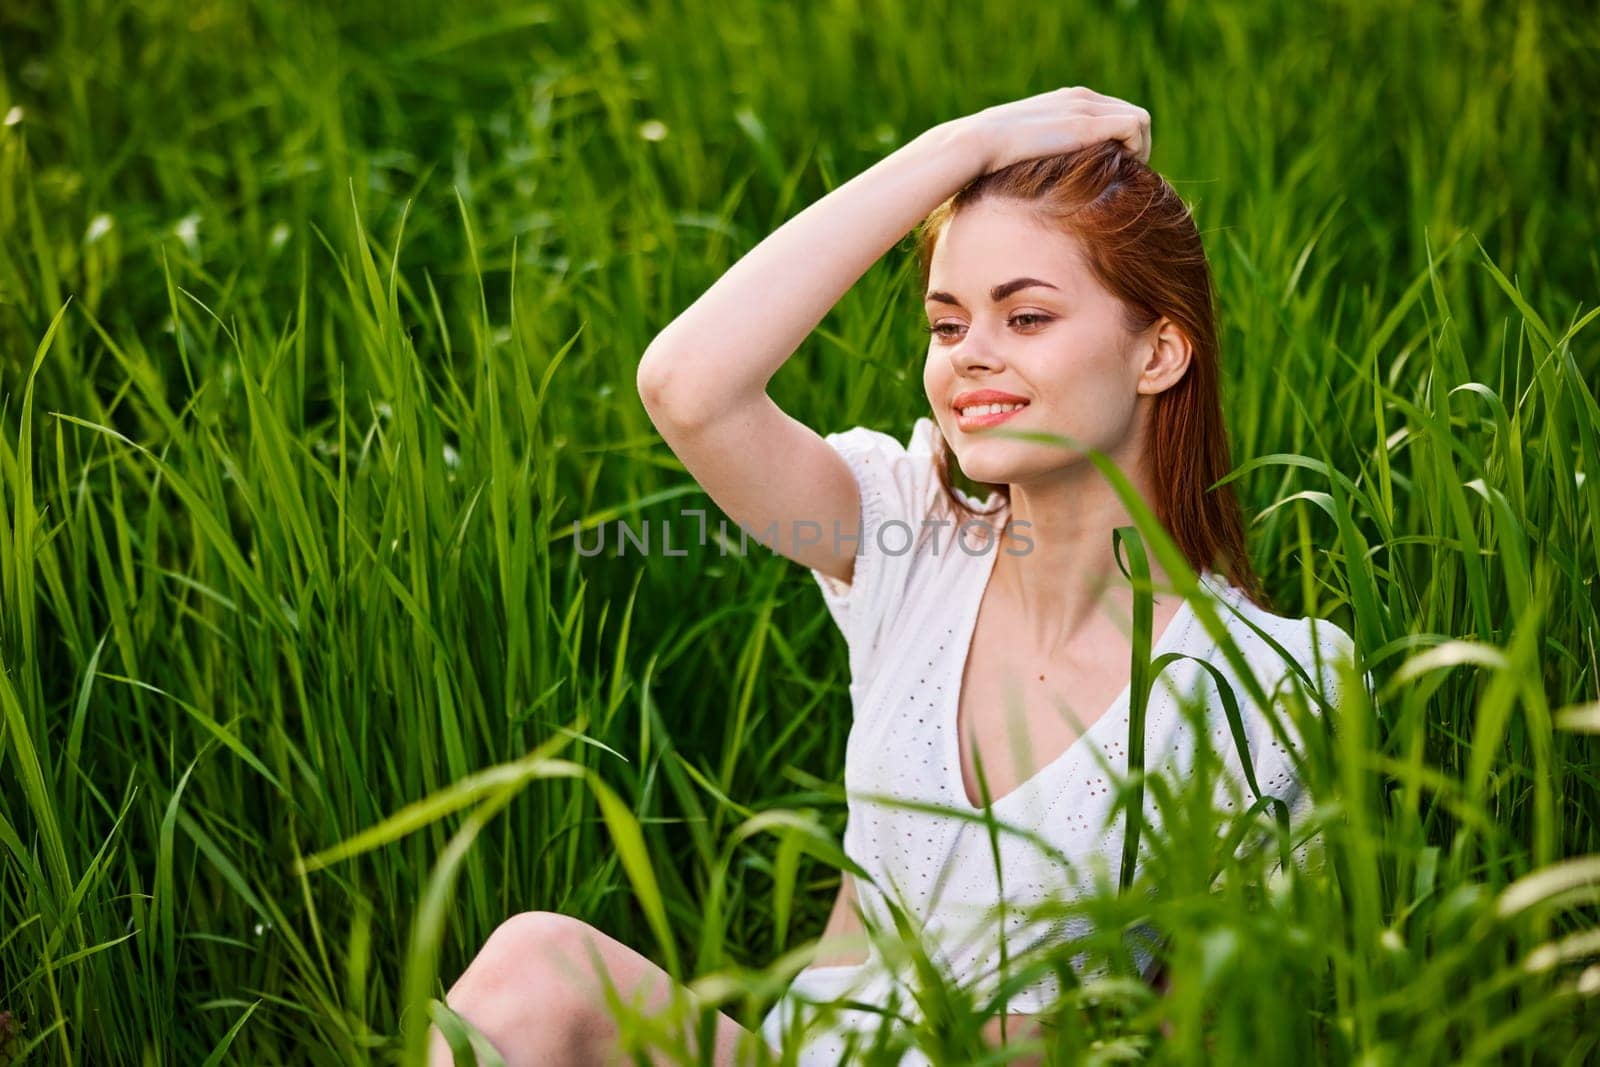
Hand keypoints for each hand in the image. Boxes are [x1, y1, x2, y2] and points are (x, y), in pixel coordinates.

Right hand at [954, 86, 1151, 175]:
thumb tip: (1050, 178)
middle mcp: (1082, 98)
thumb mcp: (1026, 148)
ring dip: (1142, 149)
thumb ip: (1046, 152)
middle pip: (1134, 114)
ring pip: (1141, 120)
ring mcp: (1085, 108)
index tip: (1117, 170)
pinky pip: (1134, 126)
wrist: (978, 143)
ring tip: (1128, 176)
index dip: (1125, 142)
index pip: (1116, 113)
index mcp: (1069, 100)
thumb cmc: (994, 156)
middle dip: (1138, 146)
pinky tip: (1121, 171)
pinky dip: (1136, 149)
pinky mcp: (1086, 124)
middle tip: (1128, 177)